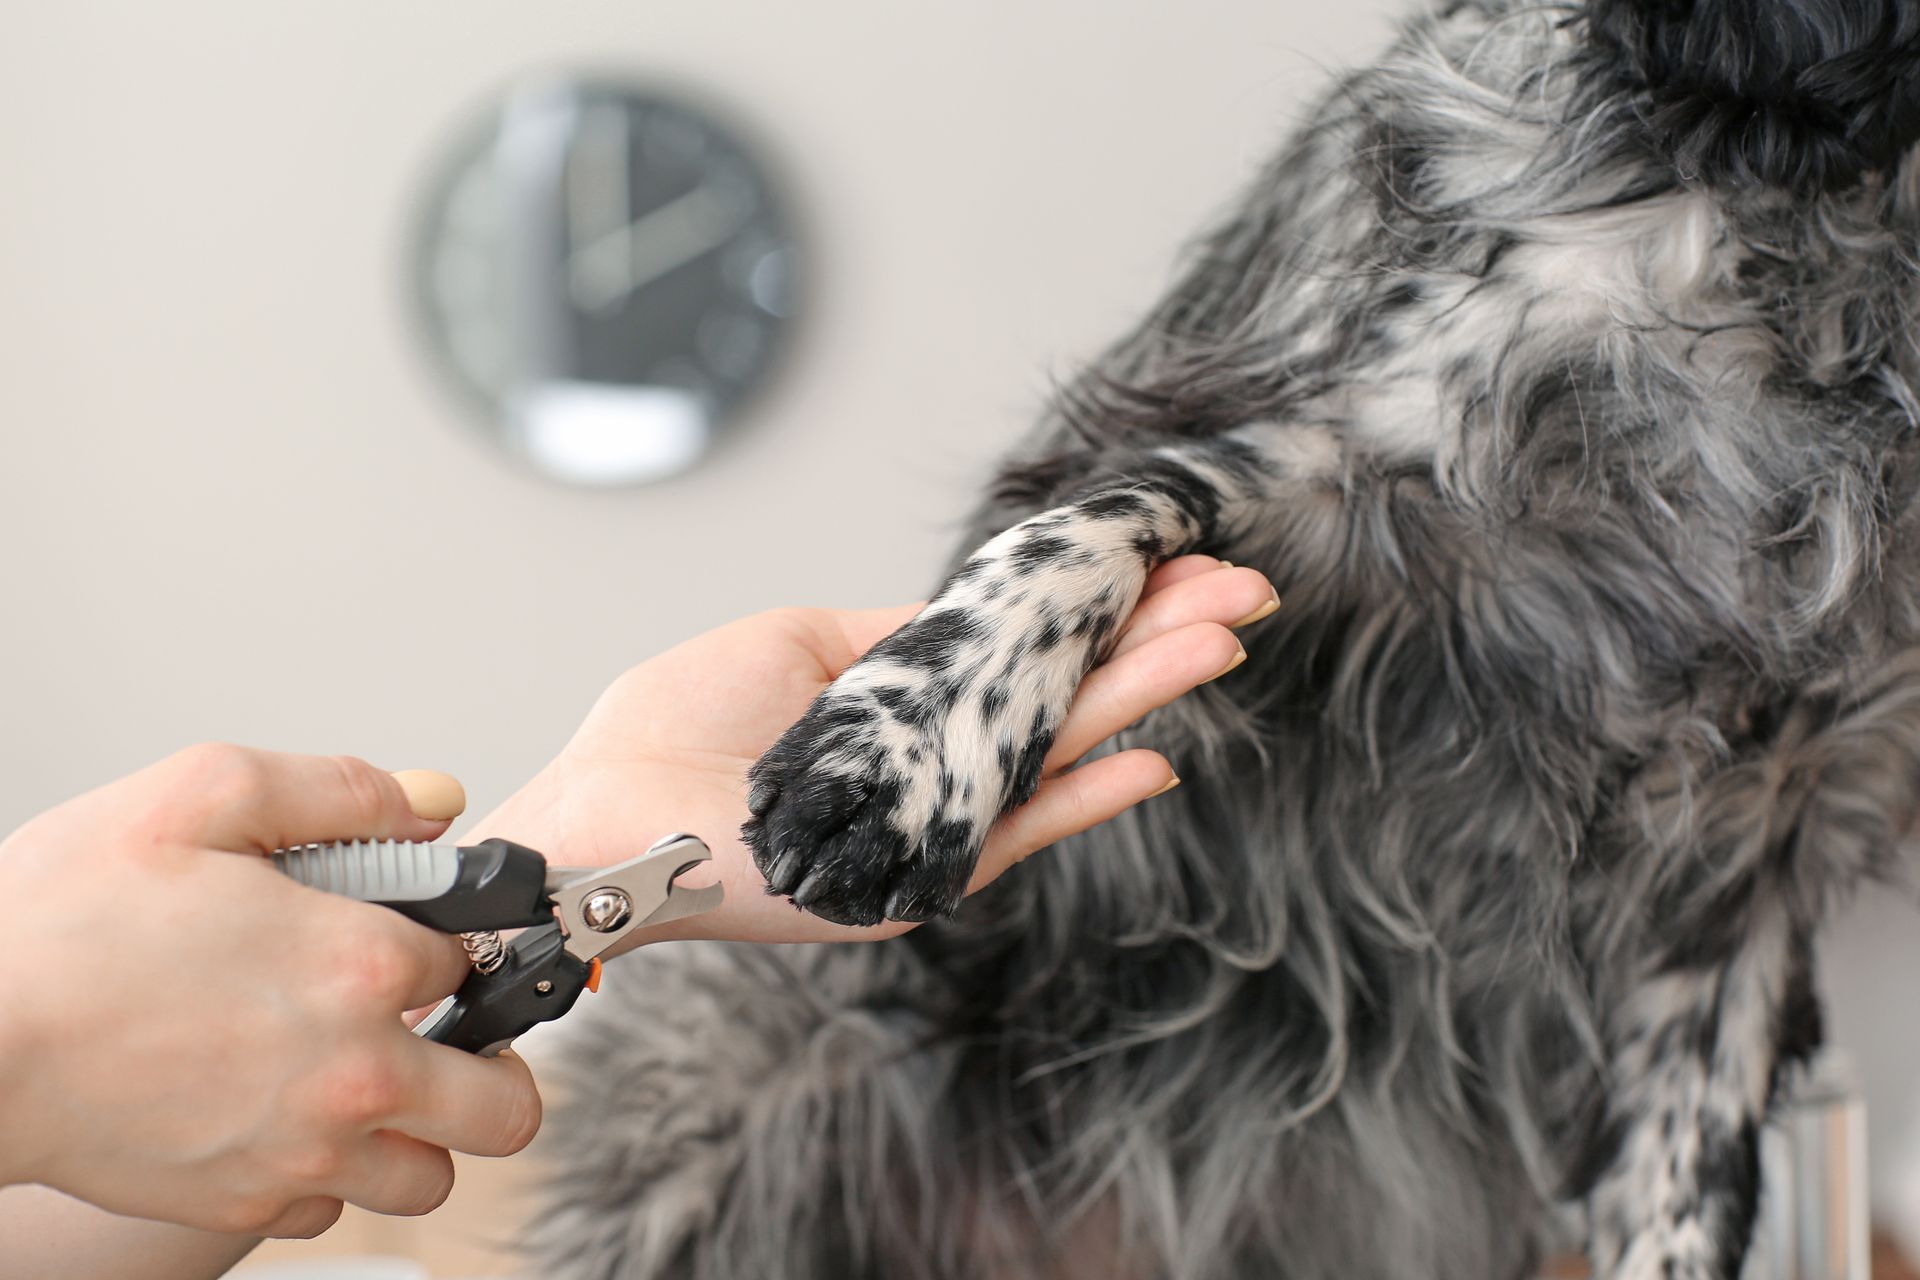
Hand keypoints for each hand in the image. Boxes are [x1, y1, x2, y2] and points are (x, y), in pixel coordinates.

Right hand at [0, 749, 542, 1237]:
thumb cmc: (63, 924)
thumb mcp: (202, 793)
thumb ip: (337, 788)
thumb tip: (427, 803)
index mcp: (361, 964)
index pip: (474, 958)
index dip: (445, 940)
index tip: (413, 937)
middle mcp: (354, 1070)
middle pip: (506, 1105)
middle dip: (495, 1067)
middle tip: (453, 1038)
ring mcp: (305, 1150)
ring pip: (431, 1175)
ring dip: (422, 1133)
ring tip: (374, 1083)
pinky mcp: (247, 1202)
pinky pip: (338, 1208)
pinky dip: (331, 1172)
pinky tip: (289, 1117)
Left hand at [468, 556, 1277, 942]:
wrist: (606, 819)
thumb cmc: (670, 728)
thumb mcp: (789, 642)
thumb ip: (890, 635)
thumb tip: (964, 610)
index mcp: (900, 703)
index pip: (1020, 651)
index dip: (1089, 605)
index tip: (1161, 554)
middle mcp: (932, 762)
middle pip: (1063, 694)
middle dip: (1147, 637)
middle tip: (1238, 589)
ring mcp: (934, 818)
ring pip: (1059, 751)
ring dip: (1139, 696)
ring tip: (1221, 641)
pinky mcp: (920, 873)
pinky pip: (1017, 830)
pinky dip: (1083, 794)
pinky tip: (1154, 756)